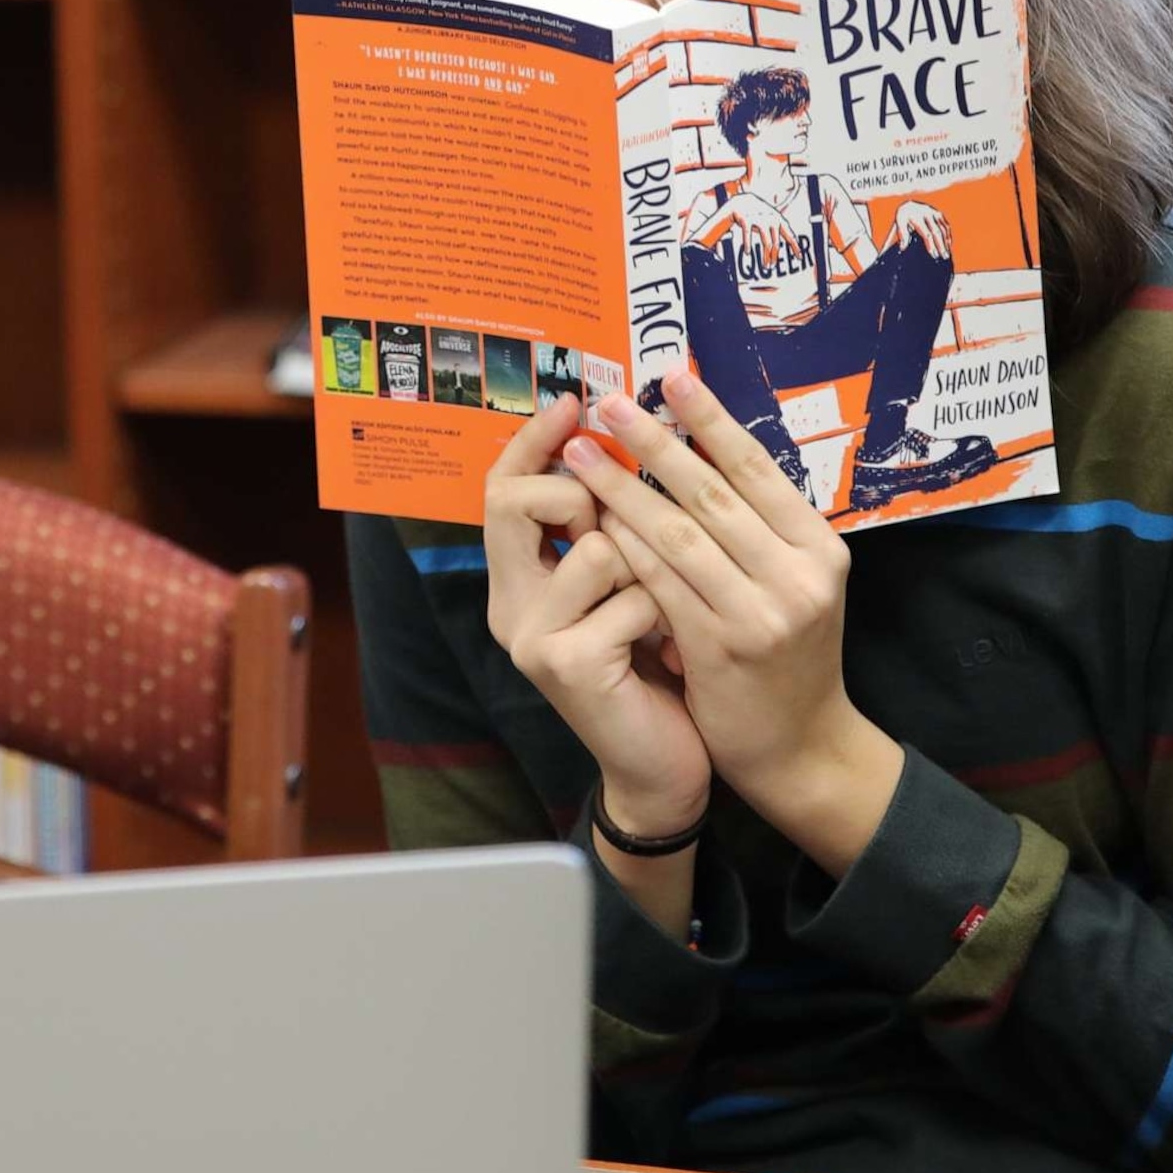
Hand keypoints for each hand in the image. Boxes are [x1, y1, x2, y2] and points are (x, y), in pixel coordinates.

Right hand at [483, 394, 710, 835]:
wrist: (664, 769)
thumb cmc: (655, 667)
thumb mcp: (627, 587)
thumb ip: (611, 528)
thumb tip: (626, 437)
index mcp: (520, 580)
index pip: (501, 488)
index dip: (531, 440)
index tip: (573, 402)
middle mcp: (510, 605)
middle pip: (517, 501)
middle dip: (585, 493)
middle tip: (621, 515)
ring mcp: (533, 637)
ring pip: (598, 545)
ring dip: (652, 571)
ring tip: (664, 613)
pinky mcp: (567, 665)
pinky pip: (635, 596)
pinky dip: (668, 618)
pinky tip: (672, 657)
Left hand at [581, 365, 903, 876]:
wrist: (801, 748)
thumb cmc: (786, 655)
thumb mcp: (796, 583)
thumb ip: (761, 528)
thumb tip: (704, 446)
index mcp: (821, 548)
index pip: (758, 468)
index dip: (711, 419)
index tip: (671, 376)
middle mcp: (800, 576)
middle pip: (714, 493)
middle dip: (654, 441)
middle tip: (609, 401)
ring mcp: (763, 614)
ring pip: (679, 535)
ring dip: (623, 487)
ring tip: (581, 452)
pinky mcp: (723, 649)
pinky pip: (662, 585)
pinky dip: (625, 548)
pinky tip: (593, 520)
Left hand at [890, 199, 951, 256]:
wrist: (908, 205)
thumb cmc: (903, 218)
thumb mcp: (899, 224)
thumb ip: (902, 235)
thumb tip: (903, 248)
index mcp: (916, 217)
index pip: (926, 234)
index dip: (931, 245)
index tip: (934, 255)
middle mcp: (927, 213)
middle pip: (937, 232)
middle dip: (941, 245)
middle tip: (944, 257)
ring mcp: (934, 212)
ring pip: (943, 229)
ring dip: (947, 242)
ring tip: (947, 254)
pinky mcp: (939, 213)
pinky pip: (946, 225)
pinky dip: (948, 235)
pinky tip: (949, 245)